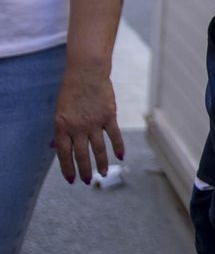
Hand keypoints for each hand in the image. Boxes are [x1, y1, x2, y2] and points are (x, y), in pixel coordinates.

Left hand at [53, 64, 123, 183]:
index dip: (67, 168)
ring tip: (104, 173)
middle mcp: (77, 127)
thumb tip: (54, 147)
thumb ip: (59, 130)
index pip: (63, 153)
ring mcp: (94, 122)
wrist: (86, 73)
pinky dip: (118, 146)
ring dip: (102, 163)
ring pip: (98, 148)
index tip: (71, 179)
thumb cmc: (71, 91)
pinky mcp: (109, 116)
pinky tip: (121, 156)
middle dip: (84, 170)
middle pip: (81, 154)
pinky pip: (114, 135)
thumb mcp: (59, 111)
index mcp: (62, 127)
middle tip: (88, 180)